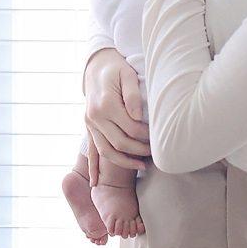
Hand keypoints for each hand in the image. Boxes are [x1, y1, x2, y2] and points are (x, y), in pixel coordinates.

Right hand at [83, 48, 150, 175]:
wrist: (96, 65)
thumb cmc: (116, 68)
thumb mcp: (127, 74)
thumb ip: (132, 95)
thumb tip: (137, 115)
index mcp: (105, 104)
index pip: (130, 129)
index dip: (146, 136)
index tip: (158, 138)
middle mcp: (94, 116)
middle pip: (119, 143)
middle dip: (139, 150)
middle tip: (155, 152)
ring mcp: (89, 123)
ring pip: (106, 151)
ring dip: (124, 162)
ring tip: (142, 166)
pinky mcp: (87, 127)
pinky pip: (90, 150)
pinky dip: (93, 167)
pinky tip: (95, 183)